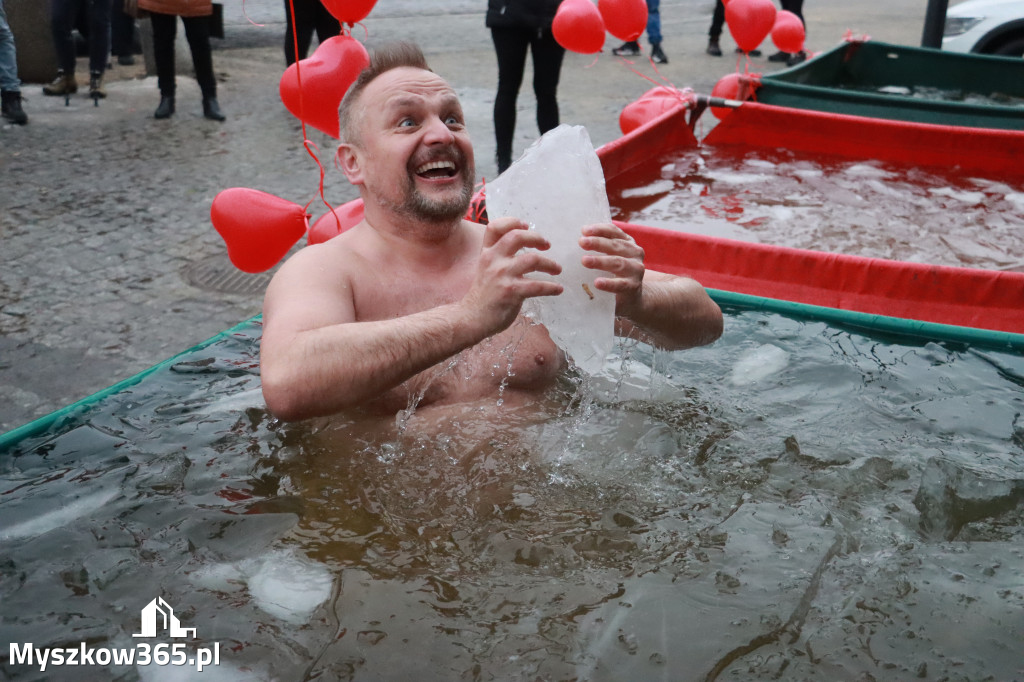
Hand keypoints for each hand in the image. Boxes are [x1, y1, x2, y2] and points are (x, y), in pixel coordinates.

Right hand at [461, 217, 562, 334]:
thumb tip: (525, 251)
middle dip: (536, 238)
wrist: (471, 318)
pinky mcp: (511, 292)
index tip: (526, 225)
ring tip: (557, 269)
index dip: (512, 222)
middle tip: (547, 245)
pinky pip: (537, 286)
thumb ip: (500, 258)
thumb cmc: (483, 295)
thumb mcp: (486, 269)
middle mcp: (493, 260)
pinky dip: (551, 287)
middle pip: (517, 236)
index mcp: (486, 253)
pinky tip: (558, 289)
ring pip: (532, 259)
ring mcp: (502, 275)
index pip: (494, 227)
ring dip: (550, 264)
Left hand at [579, 222, 644, 313]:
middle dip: (597, 242)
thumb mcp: (610, 257)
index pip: (613, 231)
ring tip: (584, 261)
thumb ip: (600, 248)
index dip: (599, 229)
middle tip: (581, 242)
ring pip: (618, 263)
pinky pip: (620, 284)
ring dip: (600, 261)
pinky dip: (608, 283)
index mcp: (627, 242)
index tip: (584, 230)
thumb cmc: (616, 273)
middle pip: (615, 245)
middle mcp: (634, 253)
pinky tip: (597, 282)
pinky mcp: (633, 286)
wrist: (632, 296)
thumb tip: (578, 240)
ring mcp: (636, 270)